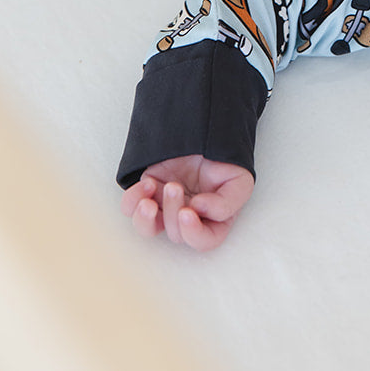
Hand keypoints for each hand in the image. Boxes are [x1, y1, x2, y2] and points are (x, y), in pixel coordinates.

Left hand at [121, 155, 254, 251]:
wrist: (208, 129)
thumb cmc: (225, 158)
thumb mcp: (239, 180)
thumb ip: (228, 202)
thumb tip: (200, 210)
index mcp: (213, 219)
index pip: (204, 241)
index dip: (194, 234)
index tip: (189, 211)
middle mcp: (188, 216)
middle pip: (176, 233)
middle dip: (173, 210)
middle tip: (175, 187)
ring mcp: (166, 205)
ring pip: (148, 228)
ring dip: (144, 218)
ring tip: (150, 194)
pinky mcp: (149, 190)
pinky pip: (130, 206)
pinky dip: (132, 200)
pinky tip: (146, 184)